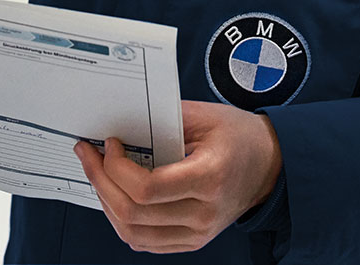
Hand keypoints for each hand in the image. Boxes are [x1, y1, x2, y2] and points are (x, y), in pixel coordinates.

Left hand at [73, 100, 282, 253]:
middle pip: (133, 213)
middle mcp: (204, 213)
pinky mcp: (193, 241)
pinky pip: (145, 242)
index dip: (116, 168)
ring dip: (106, 204)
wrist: (270, 165)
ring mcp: (198, 233)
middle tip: (89, 155)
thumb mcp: (204, 116)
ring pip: (133, 234)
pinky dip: (122, 221)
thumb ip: (161, 119)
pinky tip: (115, 195)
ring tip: (98, 176)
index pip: (147, 189)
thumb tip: (118, 122)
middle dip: (100, 181)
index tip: (109, 144)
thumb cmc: (239, 136)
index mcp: (209, 178)